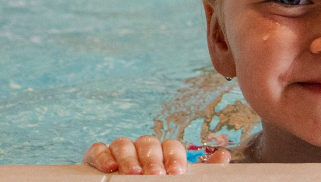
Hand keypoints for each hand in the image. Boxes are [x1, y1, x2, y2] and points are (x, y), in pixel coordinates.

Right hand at [83, 135, 230, 174]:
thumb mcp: (179, 181)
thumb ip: (200, 170)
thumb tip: (223, 156)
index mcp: (163, 154)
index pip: (171, 146)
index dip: (174, 157)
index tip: (176, 173)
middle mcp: (142, 150)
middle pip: (148, 142)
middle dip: (152, 158)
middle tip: (154, 175)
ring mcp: (119, 152)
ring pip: (123, 143)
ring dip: (128, 158)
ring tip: (132, 174)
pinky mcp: (97, 158)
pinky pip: (99, 149)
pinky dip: (103, 156)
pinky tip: (110, 168)